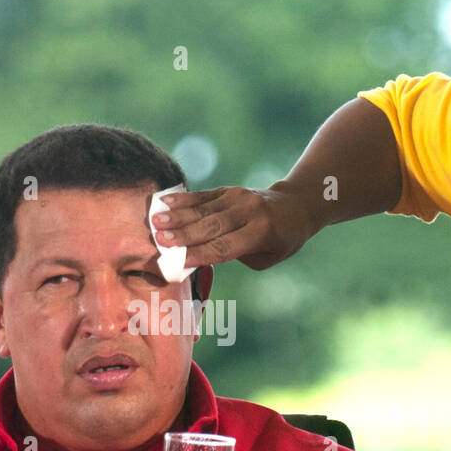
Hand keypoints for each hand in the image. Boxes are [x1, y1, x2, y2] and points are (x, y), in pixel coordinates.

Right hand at [150, 186, 320, 270]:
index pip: (225, 246)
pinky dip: (184, 198)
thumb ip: (234, 255)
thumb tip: (197, 253)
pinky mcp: (230, 190)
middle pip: (211, 226)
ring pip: (204, 208)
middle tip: (159, 238)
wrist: (296, 206)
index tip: (177, 260)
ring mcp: (238, 197)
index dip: (200, 254)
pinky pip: (204, 195)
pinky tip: (164, 201)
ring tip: (154, 220)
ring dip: (178, 215)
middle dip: (184, 234)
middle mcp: (249, 212)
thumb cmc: (279, 241)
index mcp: (261, 234)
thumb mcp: (265, 257)